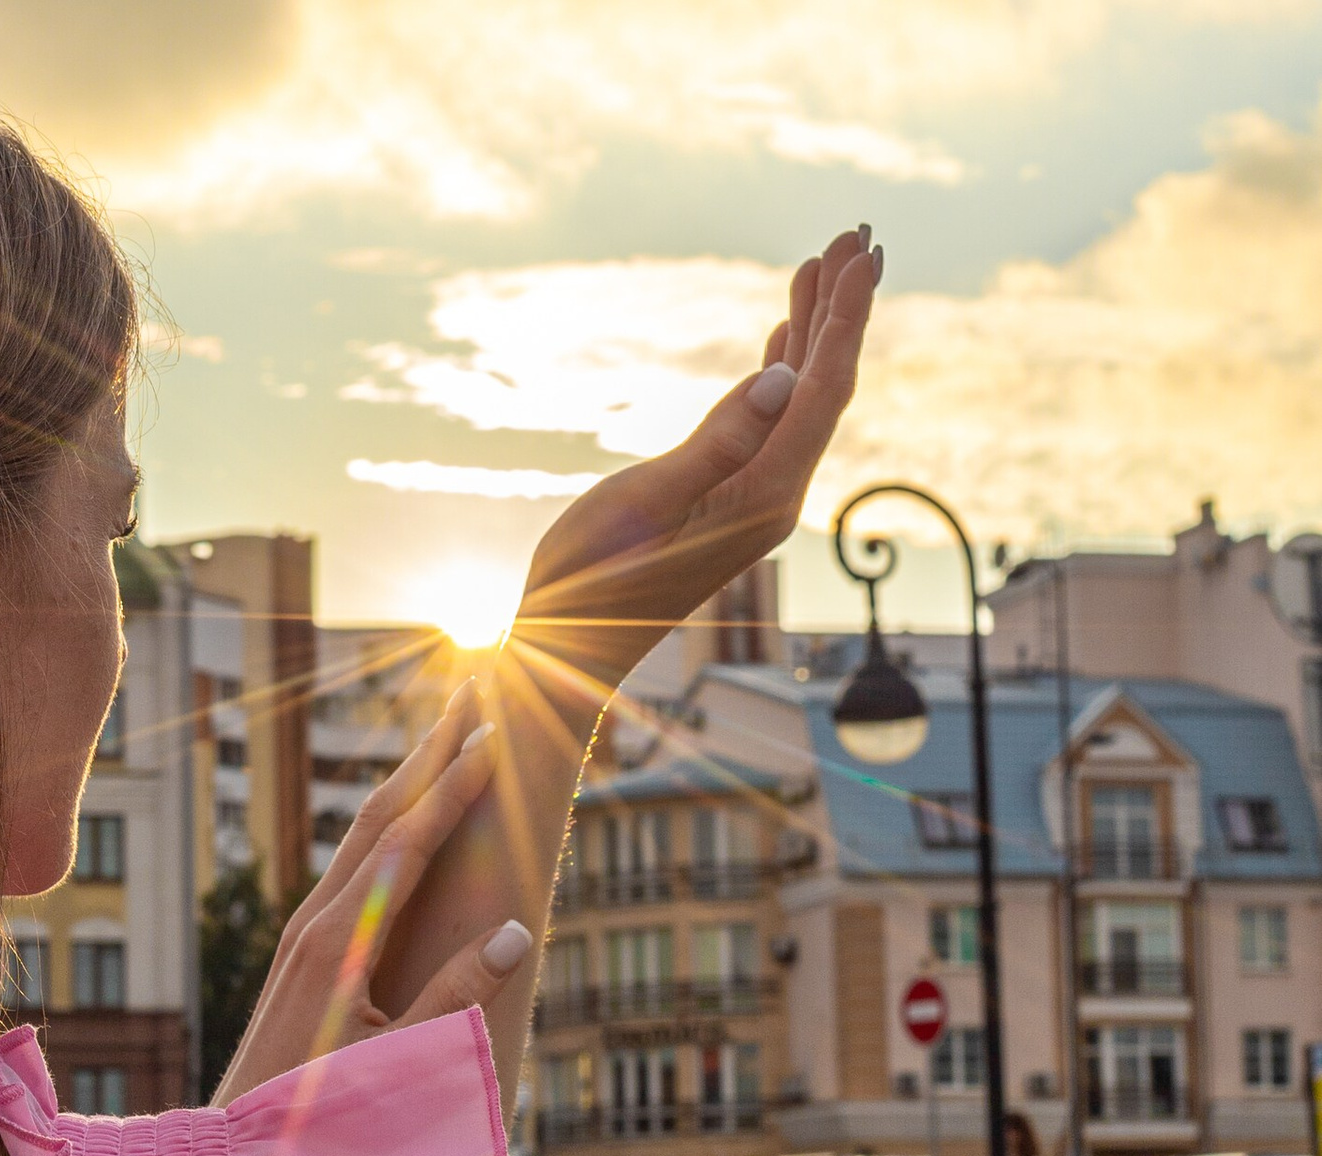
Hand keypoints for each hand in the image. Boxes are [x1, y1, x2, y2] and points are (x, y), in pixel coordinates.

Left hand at [210, 681, 530, 1105]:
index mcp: (344, 942)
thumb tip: (519, 933)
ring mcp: (304, 938)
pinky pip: (351, 872)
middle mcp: (318, 925)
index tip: (489, 734)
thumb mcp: (402, 1065)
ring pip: (359, 840)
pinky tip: (399, 829)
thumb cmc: (321, 1123)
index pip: (407, 842)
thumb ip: (458, 998)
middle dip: (426, 757)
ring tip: (444, 742)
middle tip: (468, 697)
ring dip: (404, 786)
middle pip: (378, 818)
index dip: (451, 787)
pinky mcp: (301, 957)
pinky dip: (384, 831)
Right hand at [517, 226, 881, 684]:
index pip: (821, 392)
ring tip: (823, 264)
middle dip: (843, 310)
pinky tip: (785, 338)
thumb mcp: (643, 503)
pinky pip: (773, 421)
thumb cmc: (589, 580)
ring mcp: (754, 498)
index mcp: (761, 496)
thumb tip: (784, 378)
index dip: (844, 319)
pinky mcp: (730, 499)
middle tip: (858, 234)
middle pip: (826, 387)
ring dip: (814, 331)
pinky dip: (782, 369)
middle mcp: (773, 496)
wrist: (570, 646)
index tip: (861, 253)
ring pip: (801, 399)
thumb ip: (716, 442)